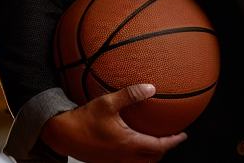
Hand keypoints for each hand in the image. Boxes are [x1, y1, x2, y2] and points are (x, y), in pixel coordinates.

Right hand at [40, 83, 186, 162]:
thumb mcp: (108, 102)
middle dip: (164, 150)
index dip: (173, 142)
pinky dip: (137, 155)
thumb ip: (131, 94)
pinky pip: (127, 161)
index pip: (158, 147)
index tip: (183, 135)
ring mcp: (113, 161)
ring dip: (150, 154)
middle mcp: (122, 156)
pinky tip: (134, 141)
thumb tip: (151, 87)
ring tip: (156, 140)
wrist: (60, 134)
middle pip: (151, 159)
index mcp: (127, 144)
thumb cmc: (83, 119)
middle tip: (172, 138)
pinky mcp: (105, 161)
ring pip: (139, 162)